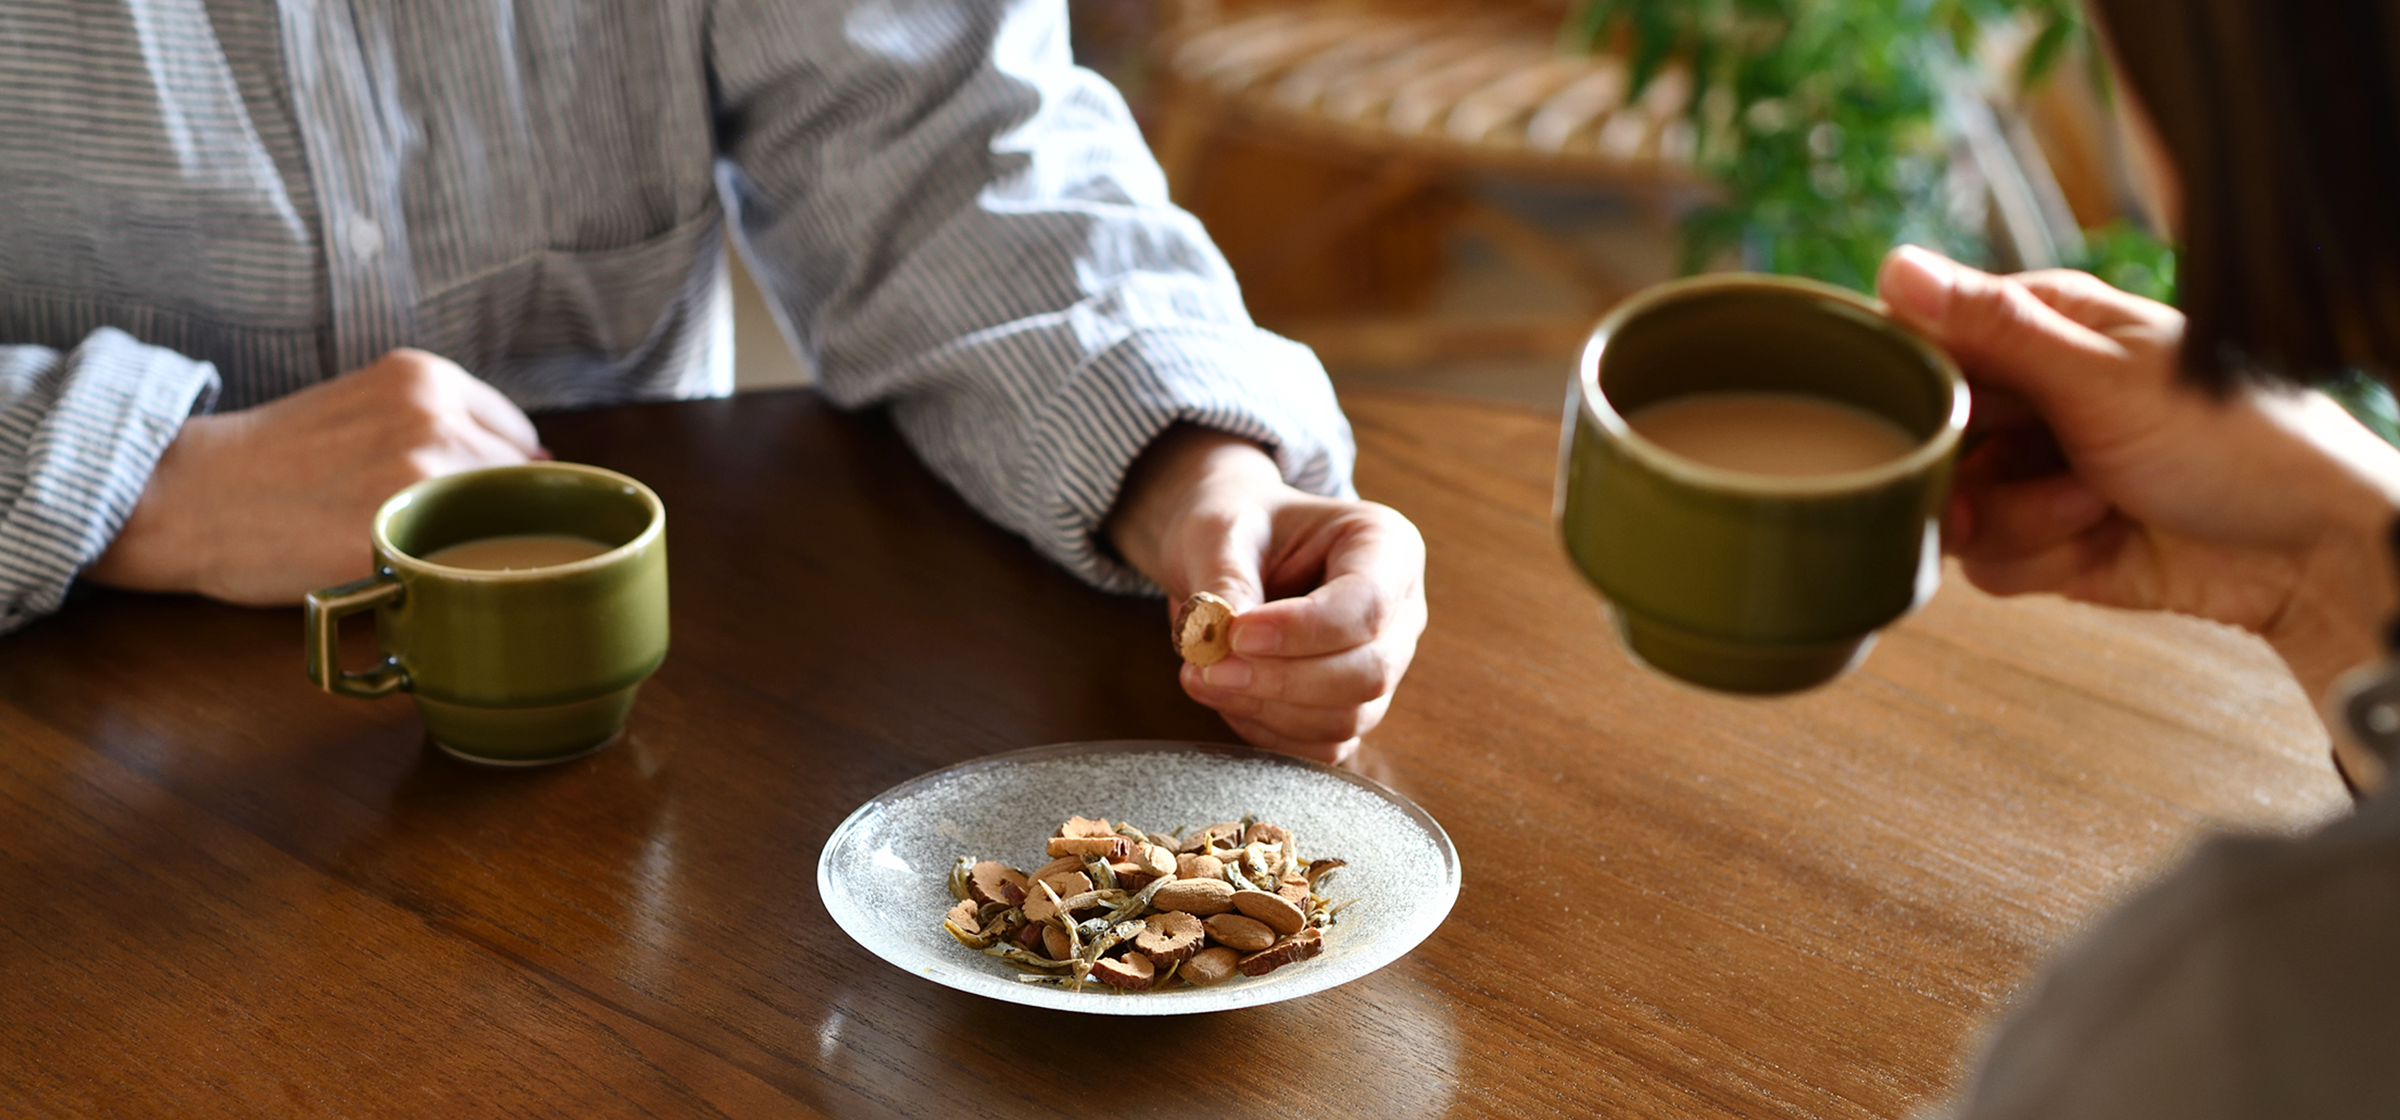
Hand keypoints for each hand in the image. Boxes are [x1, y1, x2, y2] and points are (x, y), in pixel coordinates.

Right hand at [85, 349, 546, 604]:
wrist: (189, 496)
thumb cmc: (278, 460)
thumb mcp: (368, 408)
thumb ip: (444, 424)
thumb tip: (540, 466)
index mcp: (427, 378)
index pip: (518, 438)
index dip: (501, 479)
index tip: (473, 502)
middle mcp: (433, 418)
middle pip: (516, 484)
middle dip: (488, 513)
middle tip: (433, 534)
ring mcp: (420, 476)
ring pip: (494, 526)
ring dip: (469, 546)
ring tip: (410, 550)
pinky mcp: (397, 536)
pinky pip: (459, 566)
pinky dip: (445, 576)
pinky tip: (406, 574)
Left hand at [1105, 426, 1426, 762]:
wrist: (1232, 549)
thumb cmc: (1237, 527)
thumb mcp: (1219, 531)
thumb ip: (1225, 580)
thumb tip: (1223, 639)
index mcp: (1387, 547)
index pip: (1367, 605)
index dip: (1302, 631)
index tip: (1235, 634)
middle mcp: (1400, 611)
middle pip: (1369, 671)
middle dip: (1284, 680)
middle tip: (1208, 668)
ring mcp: (1383, 664)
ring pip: (1347, 717)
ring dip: (1269, 709)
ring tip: (1202, 676)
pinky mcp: (1353, 706)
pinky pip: (1324, 744)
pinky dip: (1270, 732)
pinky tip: (1227, 696)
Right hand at [1878, 246, 2399, 702]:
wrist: (2305, 549)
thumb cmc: (2234, 438)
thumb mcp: (2104, 376)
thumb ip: (1993, 329)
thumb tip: (1896, 266)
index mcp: (2037, 330)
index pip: (1923, 345)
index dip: (1919, 389)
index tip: (1959, 415)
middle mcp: (2028, 398)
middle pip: (1928, 441)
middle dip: (1975, 474)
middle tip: (2031, 471)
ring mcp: (2033, 472)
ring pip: (1954, 511)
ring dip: (2025, 521)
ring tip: (2098, 504)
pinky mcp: (2043, 541)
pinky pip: (1989, 564)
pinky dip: (2046, 562)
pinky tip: (2105, 540)